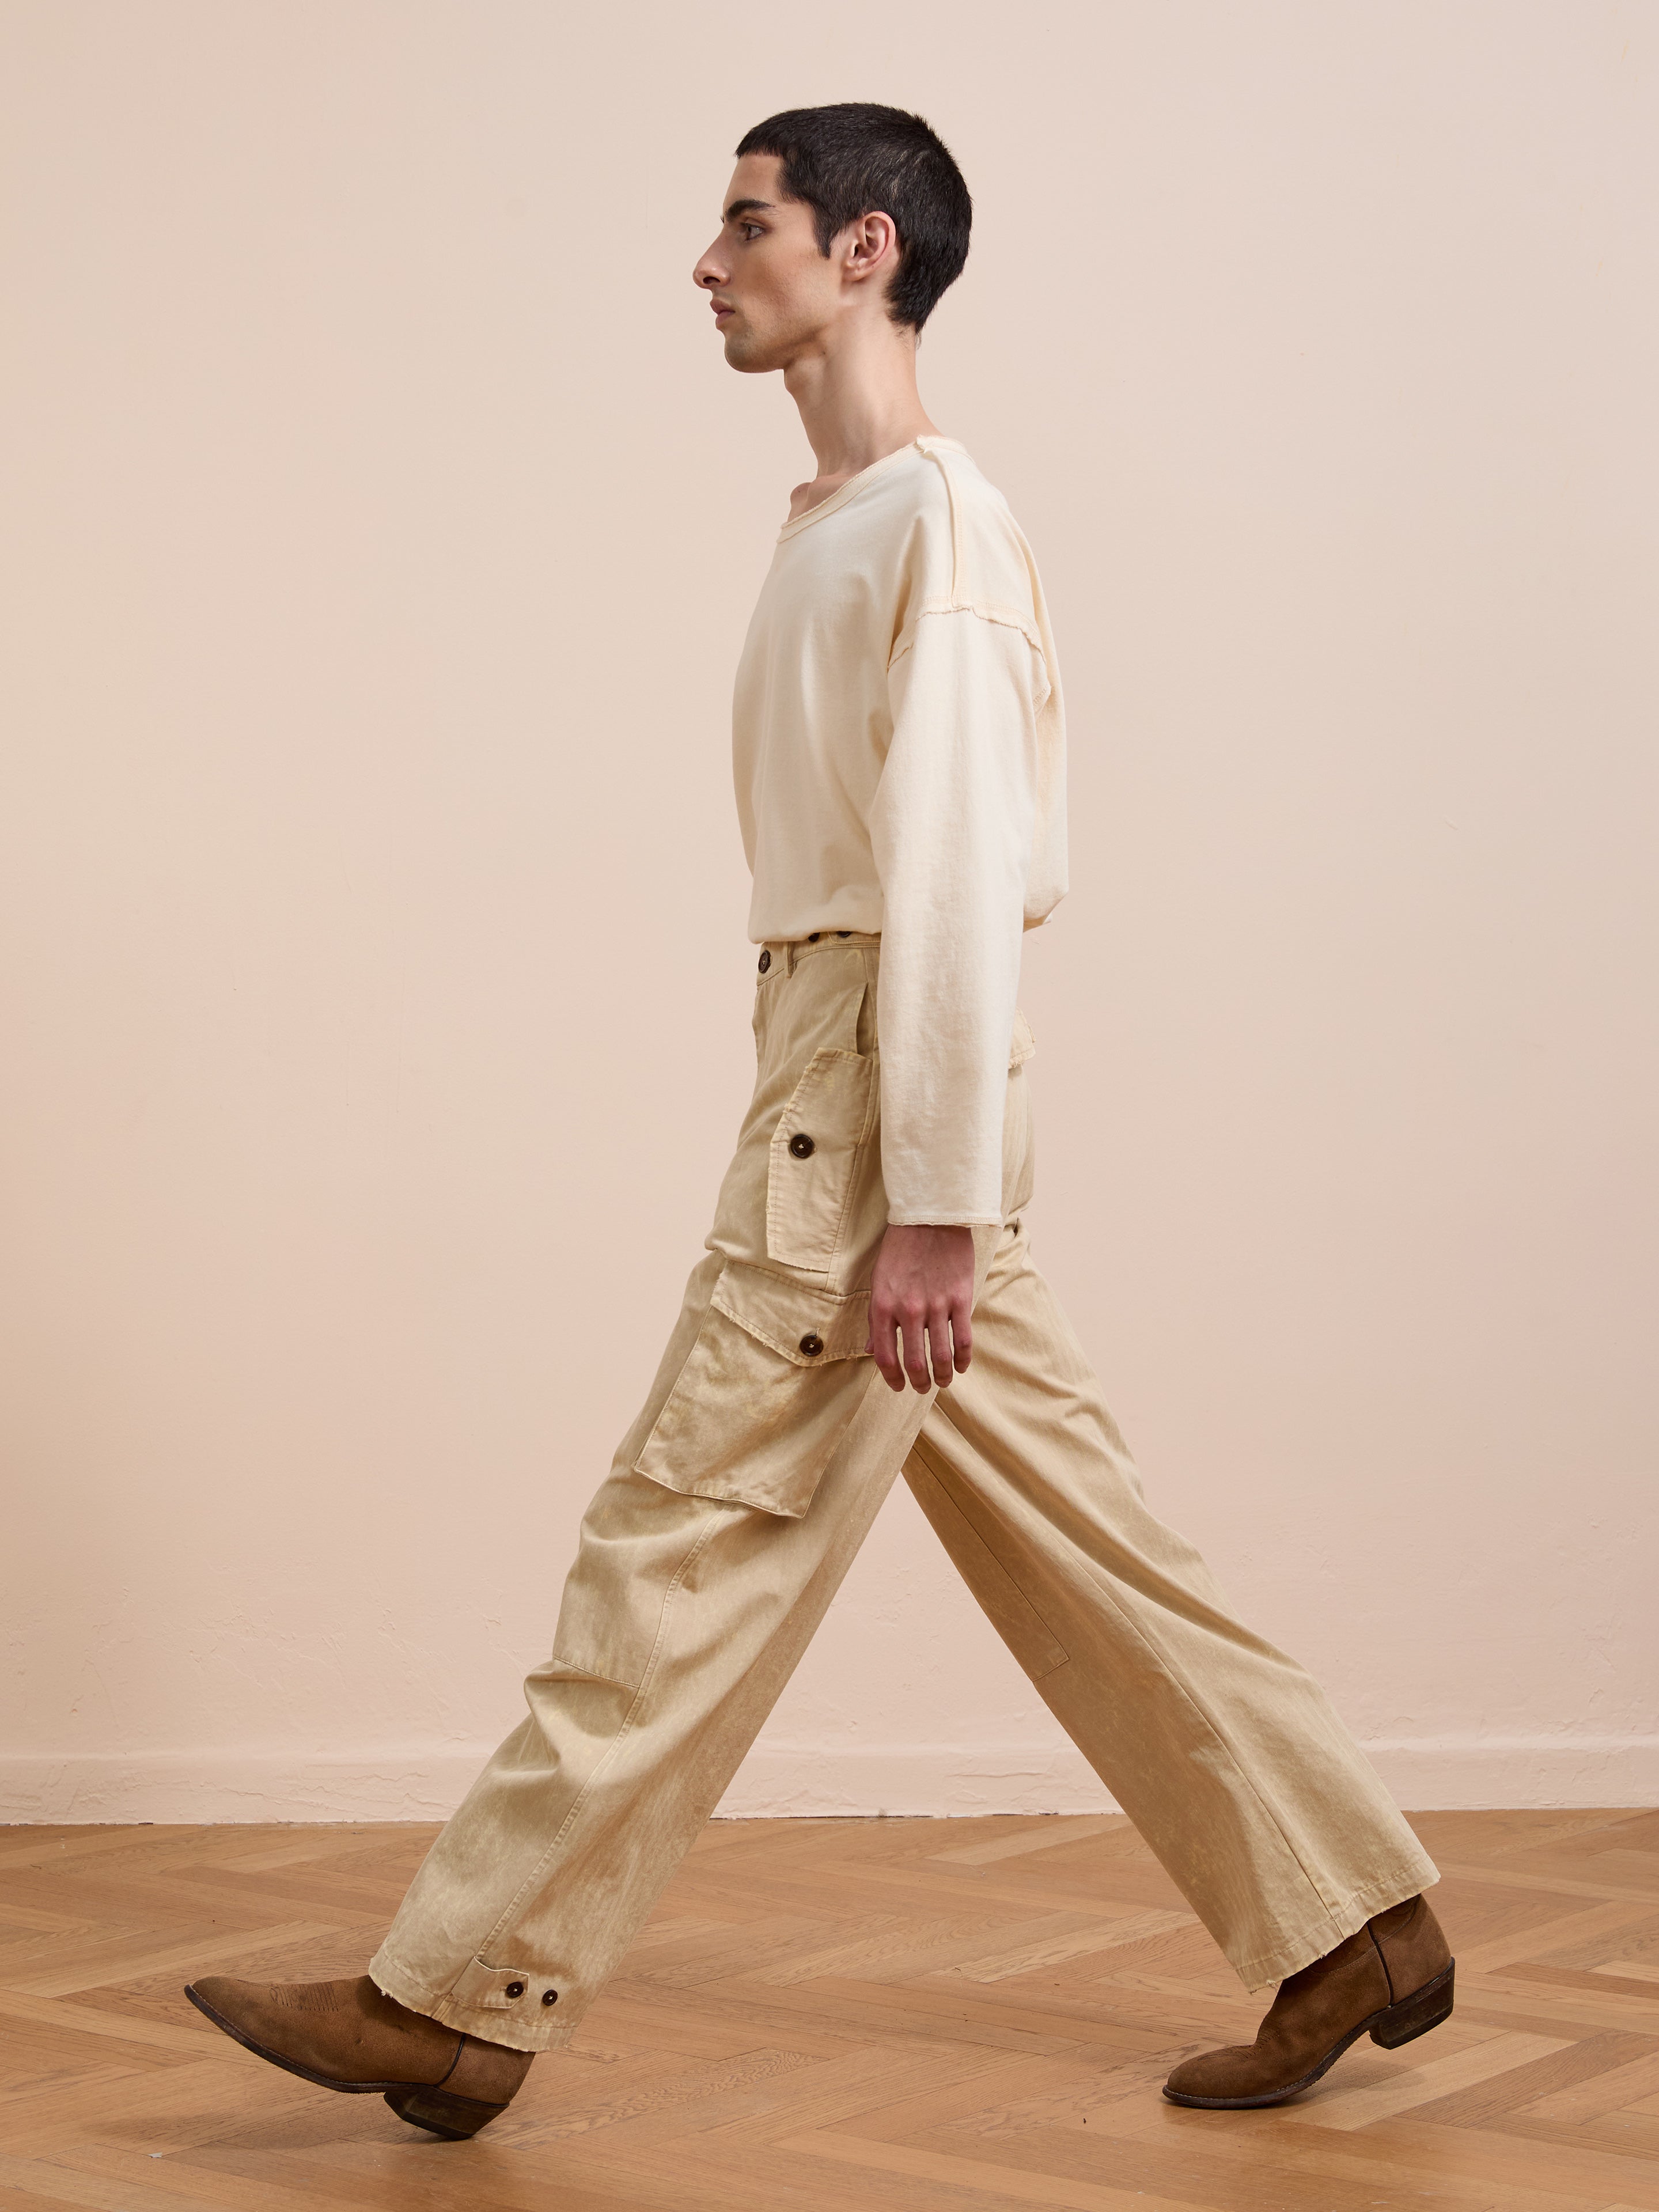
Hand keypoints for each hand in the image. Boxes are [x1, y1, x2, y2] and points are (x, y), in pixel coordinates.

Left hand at [865, 1223, 974, 1392]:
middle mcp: (908, 1309)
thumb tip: (871, 1351)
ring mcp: (936, 1305)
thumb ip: (875, 1318)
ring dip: (943, 1376)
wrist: (930, 1217)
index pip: (885, 1356)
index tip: (898, 1386)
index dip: (891, 1378)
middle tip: (923, 1388)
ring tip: (943, 1381)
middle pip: (915, 1362)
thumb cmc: (900, 1248)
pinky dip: (963, 1359)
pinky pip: (963, 1339)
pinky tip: (961, 1366)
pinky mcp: (960, 1298)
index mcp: (883, 1305)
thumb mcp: (878, 1281)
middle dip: (919, 1382)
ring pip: (941, 1356)